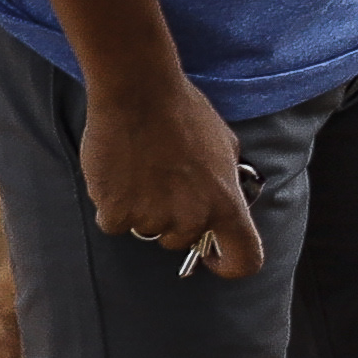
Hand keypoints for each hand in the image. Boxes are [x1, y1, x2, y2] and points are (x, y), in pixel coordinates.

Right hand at [82, 69, 264, 280]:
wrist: (139, 92)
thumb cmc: (183, 111)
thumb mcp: (225, 145)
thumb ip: (227, 180)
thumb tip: (226, 194)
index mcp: (226, 205)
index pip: (245, 260)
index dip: (230, 264)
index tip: (213, 256)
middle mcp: (192, 219)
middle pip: (180, 241)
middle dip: (171, 218)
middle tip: (162, 182)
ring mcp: (153, 218)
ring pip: (146, 230)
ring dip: (141, 209)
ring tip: (139, 170)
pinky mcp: (116, 211)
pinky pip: (113, 223)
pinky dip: (112, 205)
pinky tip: (117, 173)